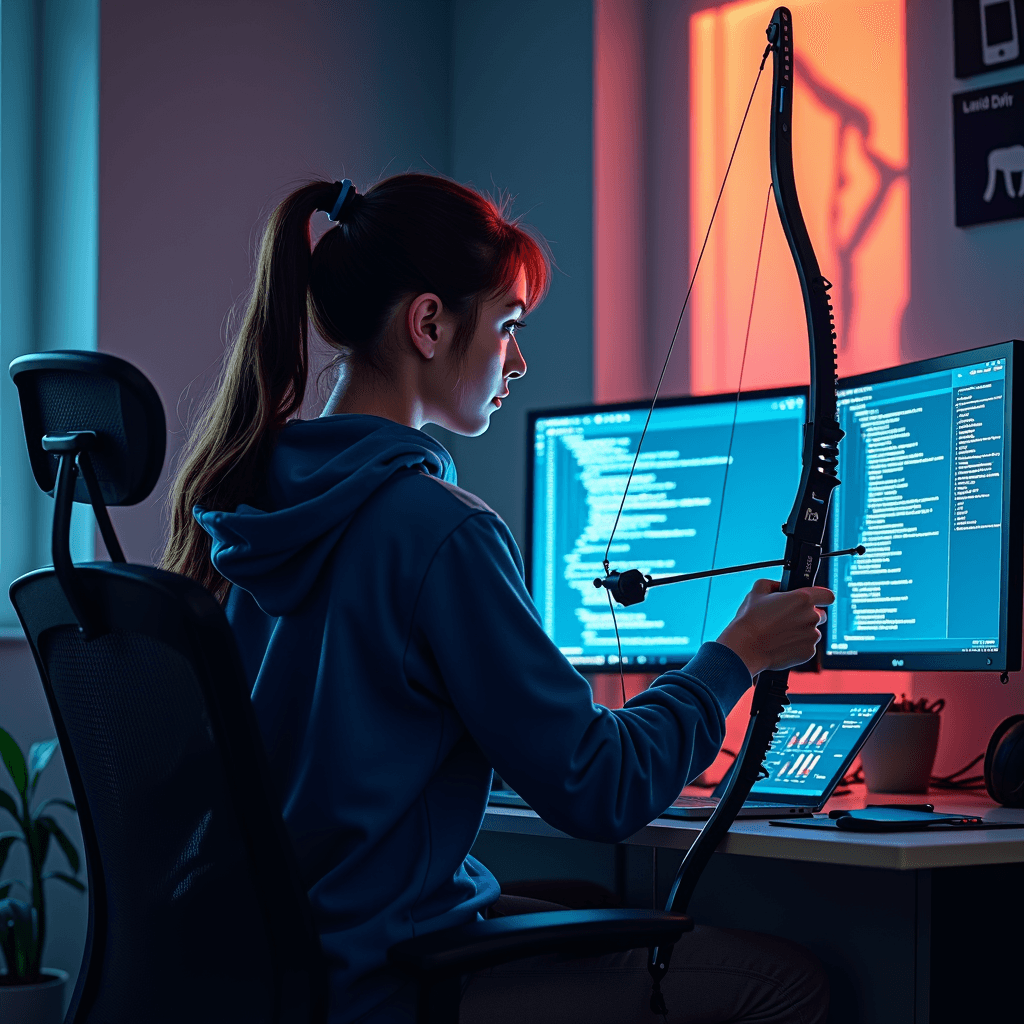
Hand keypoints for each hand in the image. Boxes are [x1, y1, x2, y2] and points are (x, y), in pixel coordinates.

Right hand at [716, 579, 833, 677]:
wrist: (746, 647)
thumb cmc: (750, 619)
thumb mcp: (757, 591)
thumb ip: (774, 584)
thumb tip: (779, 587)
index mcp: (802, 599)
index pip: (827, 595)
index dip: (821, 597)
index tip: (816, 600)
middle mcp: (811, 617)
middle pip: (819, 614)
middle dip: (806, 615)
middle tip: (787, 619)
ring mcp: (812, 636)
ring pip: (812, 631)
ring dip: (801, 631)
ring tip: (780, 633)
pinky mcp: (809, 652)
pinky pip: (807, 646)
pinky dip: (798, 645)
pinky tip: (781, 644)